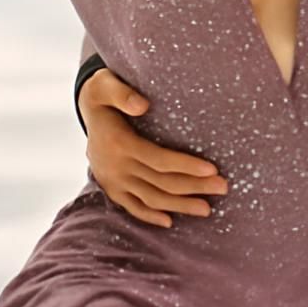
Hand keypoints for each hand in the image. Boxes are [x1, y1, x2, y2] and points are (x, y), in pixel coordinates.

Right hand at [79, 68, 228, 227]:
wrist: (84, 107)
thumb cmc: (104, 93)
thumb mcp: (106, 84)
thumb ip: (122, 94)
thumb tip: (143, 105)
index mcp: (119, 144)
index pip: (159, 160)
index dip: (186, 166)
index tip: (213, 169)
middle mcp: (115, 167)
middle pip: (160, 183)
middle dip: (194, 187)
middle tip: (223, 187)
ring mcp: (112, 181)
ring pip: (150, 199)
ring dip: (179, 205)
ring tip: (207, 209)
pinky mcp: (111, 187)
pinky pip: (131, 206)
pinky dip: (150, 215)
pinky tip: (170, 221)